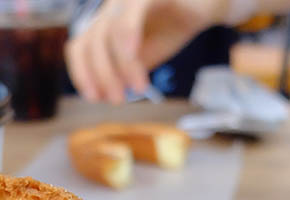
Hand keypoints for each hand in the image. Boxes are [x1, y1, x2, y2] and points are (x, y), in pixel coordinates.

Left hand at [65, 0, 227, 102]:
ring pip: (107, 32)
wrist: (209, 3)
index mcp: (105, 22)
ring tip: (137, 88)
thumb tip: (103, 95)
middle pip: (90, 43)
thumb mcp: (145, 55)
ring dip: (119, 65)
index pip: (79, 47)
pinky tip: (134, 57)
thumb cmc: (175, 25)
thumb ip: (123, 71)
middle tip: (118, 100)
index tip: (95, 98)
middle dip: (101, 76)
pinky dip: (128, 37)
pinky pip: (131, 10)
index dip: (81, 74)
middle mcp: (111, 6)